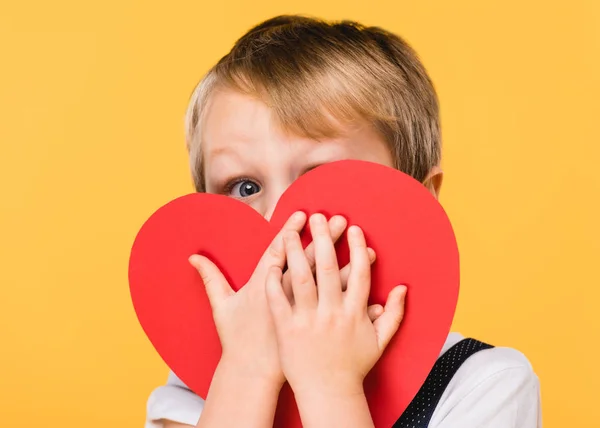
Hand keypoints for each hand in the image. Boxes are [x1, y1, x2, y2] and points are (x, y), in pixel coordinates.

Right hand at [188, 213, 379, 386]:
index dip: (292, 232)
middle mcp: (289, 297)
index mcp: (266, 286)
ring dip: (351, 265)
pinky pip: (338, 310)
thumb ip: (210, 278)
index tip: (304, 214)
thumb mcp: (221, 306)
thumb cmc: (237, 337)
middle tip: (341, 219)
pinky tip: (372, 287)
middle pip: (312, 263)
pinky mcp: (316, 325)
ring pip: (332, 284)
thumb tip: (192, 256)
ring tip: (369, 250)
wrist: (253, 371)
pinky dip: (356, 298)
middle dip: (328, 240)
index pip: (280, 252)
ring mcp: (305, 312)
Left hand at [265, 213, 406, 397]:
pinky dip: (274, 281)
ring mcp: (308, 321)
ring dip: (297, 252)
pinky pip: (278, 300)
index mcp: (355, 313)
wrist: (328, 394)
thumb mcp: (380, 342)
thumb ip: (394, 314)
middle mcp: (332, 313)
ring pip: (301, 279)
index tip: (354, 228)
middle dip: (324, 238)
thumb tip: (402, 288)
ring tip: (291, 232)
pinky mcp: (287, 330)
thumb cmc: (353, 367)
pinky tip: (271, 264)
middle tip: (319, 216)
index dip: (357, 248)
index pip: (359, 273)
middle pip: (328, 268)